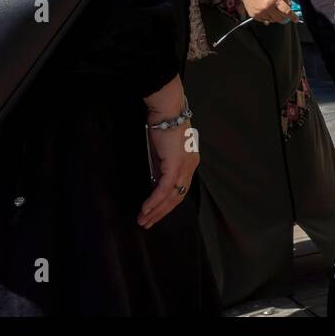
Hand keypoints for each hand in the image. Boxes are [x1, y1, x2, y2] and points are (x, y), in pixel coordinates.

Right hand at [139, 76, 198, 228]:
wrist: (167, 112)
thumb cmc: (164, 127)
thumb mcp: (163, 151)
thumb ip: (161, 166)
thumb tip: (154, 182)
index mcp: (190, 164)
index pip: (180, 190)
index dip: (167, 205)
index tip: (155, 215)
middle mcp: (190, 167)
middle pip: (177, 197)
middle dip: (161, 213)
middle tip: (147, 223)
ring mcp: (184, 167)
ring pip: (171, 196)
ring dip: (156, 211)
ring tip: (143, 220)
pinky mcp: (175, 165)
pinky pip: (164, 189)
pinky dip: (154, 201)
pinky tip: (146, 209)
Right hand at [231, 0, 293, 23]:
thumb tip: (290, 6)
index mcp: (274, 0)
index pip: (286, 11)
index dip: (293, 16)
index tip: (296, 19)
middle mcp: (268, 7)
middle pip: (281, 18)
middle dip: (284, 17)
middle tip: (284, 14)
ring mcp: (261, 12)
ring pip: (273, 20)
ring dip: (275, 17)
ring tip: (272, 9)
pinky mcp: (255, 16)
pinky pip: (265, 20)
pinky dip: (268, 17)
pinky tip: (265, 10)